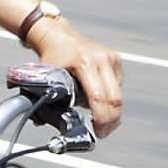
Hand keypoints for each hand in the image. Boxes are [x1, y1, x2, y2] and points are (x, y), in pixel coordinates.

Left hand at [29, 20, 123, 138]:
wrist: (58, 35)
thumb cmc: (52, 58)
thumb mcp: (49, 77)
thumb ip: (54, 98)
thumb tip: (56, 123)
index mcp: (84, 62)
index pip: (99, 97)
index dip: (101, 119)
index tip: (97, 132)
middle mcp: (101, 59)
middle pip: (115, 99)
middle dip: (110, 120)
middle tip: (102, 132)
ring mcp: (111, 58)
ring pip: (118, 94)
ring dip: (109, 109)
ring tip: (96, 116)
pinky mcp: (116, 59)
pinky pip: (117, 86)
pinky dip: (109, 97)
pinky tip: (96, 97)